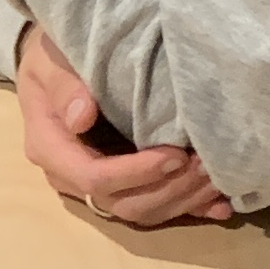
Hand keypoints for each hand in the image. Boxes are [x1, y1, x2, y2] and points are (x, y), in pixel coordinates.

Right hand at [14, 26, 237, 227]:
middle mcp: (70, 176)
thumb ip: (63, 86)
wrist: (53, 63)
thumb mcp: (49, 62)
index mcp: (50, 149)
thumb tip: (81, 117)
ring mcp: (96, 185)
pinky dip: (189, 209)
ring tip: (217, 175)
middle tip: (207, 165)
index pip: (93, 178)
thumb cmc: (52, 58)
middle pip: (122, 203)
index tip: (176, 155)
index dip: (137, 173)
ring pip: (141, 211)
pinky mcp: (120, 185)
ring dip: (182, 199)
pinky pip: (155, 208)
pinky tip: (220, 206)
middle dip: (169, 189)